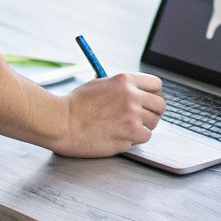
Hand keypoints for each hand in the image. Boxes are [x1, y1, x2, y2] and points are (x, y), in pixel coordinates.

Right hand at [48, 72, 165, 157]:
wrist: (60, 121)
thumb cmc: (74, 105)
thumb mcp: (100, 85)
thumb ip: (122, 88)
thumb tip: (138, 95)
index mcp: (125, 80)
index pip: (156, 85)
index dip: (154, 95)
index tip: (149, 102)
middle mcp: (132, 96)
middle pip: (160, 105)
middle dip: (152, 113)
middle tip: (141, 120)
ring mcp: (132, 116)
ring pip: (153, 123)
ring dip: (142, 128)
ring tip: (124, 129)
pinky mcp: (129, 134)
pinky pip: (144, 138)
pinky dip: (134, 140)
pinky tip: (119, 137)